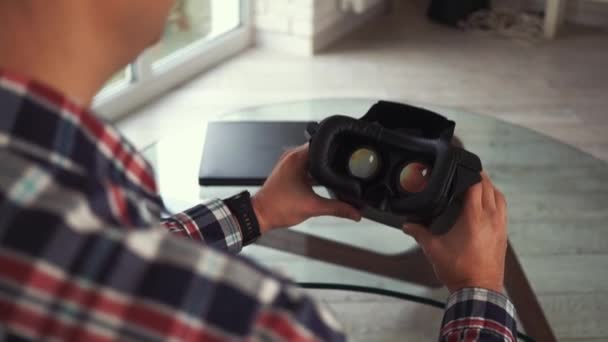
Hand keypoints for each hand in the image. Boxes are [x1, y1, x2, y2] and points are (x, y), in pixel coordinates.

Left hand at [252, 144, 360, 232]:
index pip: (321, 143)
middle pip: (319, 150)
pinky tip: (324, 181)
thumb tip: (355, 212)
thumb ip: (337, 209)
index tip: (346, 150)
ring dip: (324, 166)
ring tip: (336, 173)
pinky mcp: (289, 172)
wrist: (260, 215)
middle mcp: (292, 157)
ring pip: (313, 159)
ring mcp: (290, 164)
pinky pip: (307, 167)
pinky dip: (316, 172)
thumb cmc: (277, 208)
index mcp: (297, 158)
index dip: (336, 147)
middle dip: (332, 157)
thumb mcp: (312, 207)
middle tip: (345, 163)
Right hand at [402, 172, 507, 292]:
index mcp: (474, 217)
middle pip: (490, 188)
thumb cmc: (459, 270)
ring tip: (478, 186)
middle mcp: (491, 218)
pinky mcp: (503, 236)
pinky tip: (486, 206)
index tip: (463, 166)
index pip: (477, 185)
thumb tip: (407, 225)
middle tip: (468, 173)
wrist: (479, 290)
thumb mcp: (434, 249)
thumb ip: (419, 233)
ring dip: (490, 188)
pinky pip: (503, 211)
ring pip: (500, 198)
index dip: (471, 173)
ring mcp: (500, 227)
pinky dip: (496, 202)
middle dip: (480, 178)